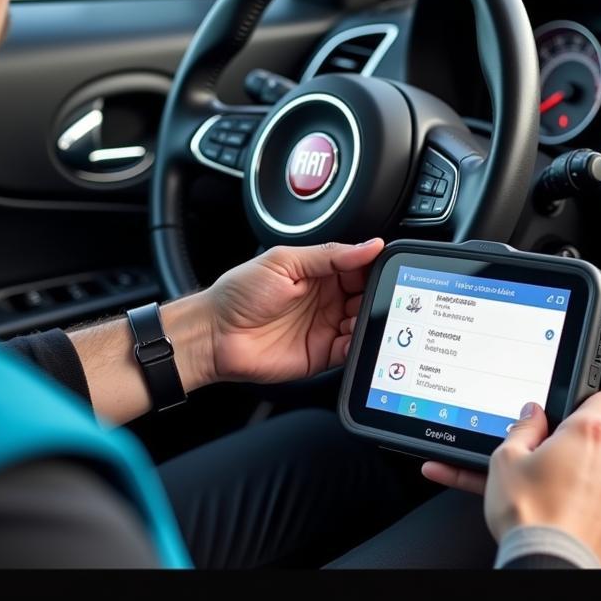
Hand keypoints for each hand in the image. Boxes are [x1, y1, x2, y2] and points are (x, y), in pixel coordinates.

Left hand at [201, 238, 383, 384]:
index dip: (374, 267)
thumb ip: (329, 255)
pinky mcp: (322, 354)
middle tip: (381, 296)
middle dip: (377, 296)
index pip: (359, 266)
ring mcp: (326, 326)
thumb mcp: (284, 262)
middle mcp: (327, 299)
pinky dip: (361, 346)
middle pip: (367, 295)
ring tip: (364, 317)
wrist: (214, 335)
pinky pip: (351, 351)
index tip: (386, 268)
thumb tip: (369, 246)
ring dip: (370, 321)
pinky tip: (357, 338)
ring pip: (363, 323)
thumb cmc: (239, 294)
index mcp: (320, 271)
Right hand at [422, 391, 600, 567]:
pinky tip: (569, 523)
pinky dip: (596, 517)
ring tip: (556, 502)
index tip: (576, 416)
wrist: (548, 567)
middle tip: (552, 469)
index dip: (591, 404)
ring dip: (590, 486)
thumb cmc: (529, 515)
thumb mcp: (506, 460)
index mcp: (589, 434)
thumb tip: (532, 415)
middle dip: (581, 454)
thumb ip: (524, 429)